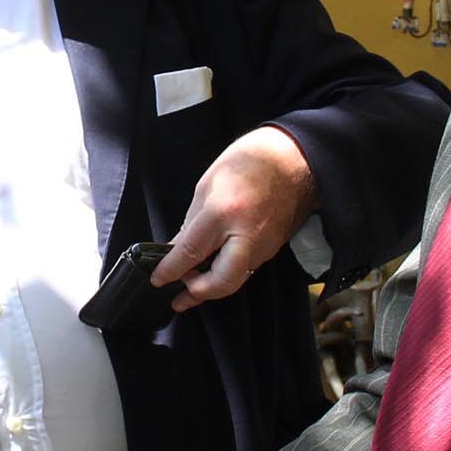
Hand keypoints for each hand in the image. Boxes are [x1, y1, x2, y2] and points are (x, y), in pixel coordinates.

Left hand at [153, 125, 316, 309]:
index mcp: (223, 213)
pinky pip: (245, 269)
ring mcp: (264, 245)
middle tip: (179, 292)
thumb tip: (177, 249)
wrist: (293, 158)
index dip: (170, 271)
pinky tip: (213, 270)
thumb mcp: (208, 186)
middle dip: (198, 293)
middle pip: (221, 282)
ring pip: (235, 280)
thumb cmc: (247, 162)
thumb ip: (191, 223)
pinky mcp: (273, 248)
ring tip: (191, 285)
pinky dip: (227, 274)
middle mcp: (246, 235)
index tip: (157, 279)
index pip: (191, 252)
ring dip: (212, 286)